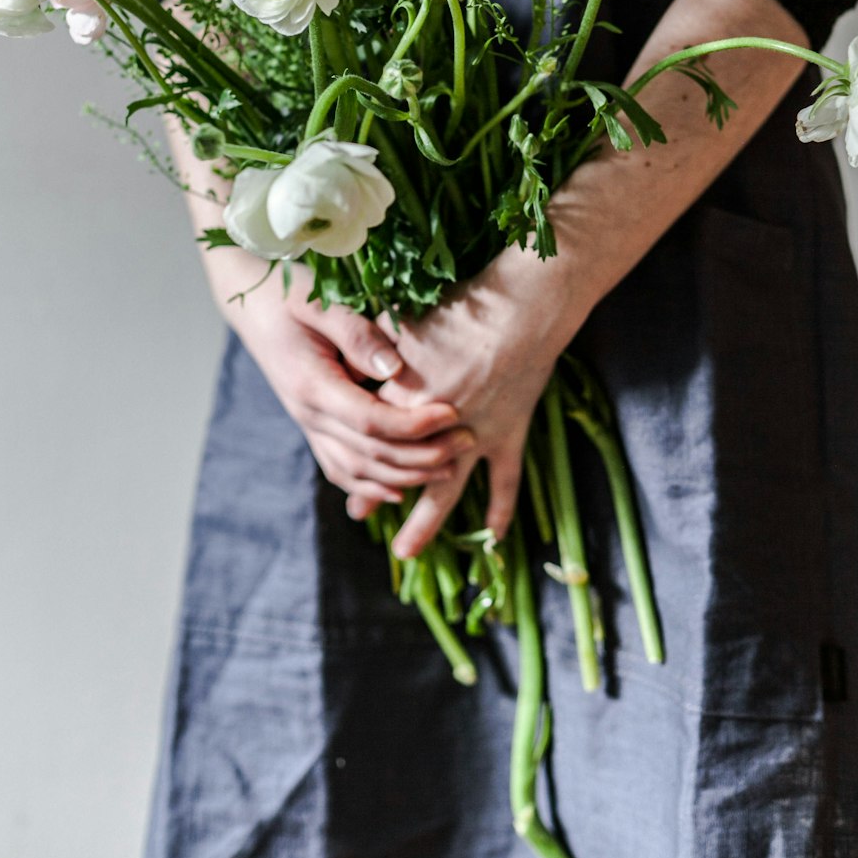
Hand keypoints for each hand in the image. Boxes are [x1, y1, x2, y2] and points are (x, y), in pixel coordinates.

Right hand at [224, 259, 473, 508]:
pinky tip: (401, 489)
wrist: (252, 306)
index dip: (414, 424)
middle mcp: (307, 414)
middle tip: (468, 441)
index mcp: (311, 385)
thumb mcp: (320, 303)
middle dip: (422, 456)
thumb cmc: (288, 294)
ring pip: (356, 471)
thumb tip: (393, 368)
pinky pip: (341, 470)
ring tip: (450, 468)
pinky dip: (372, 486)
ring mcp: (308, 425)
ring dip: (405, 477)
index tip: (454, 413)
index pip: (370, 421)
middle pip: (369, 454)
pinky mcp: (313, 427)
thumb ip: (356, 333)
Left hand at [358, 251, 575, 557]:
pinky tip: (493, 539)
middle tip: (357, 514)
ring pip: (445, 490)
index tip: (335, 463)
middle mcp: (434, 425)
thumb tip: (350, 354)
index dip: (351, 452)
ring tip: (404, 552)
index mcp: (404, 395)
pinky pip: (505, 480)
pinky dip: (500, 509)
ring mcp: (475, 435)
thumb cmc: (463, 305)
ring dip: (423, 523)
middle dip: (376, 494)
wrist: (523, 307)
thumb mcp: (407, 320)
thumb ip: (375, 342)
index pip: (369, 432)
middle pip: (398, 471)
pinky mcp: (508, 433)